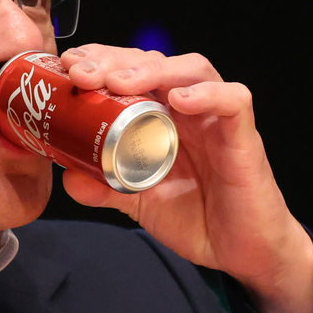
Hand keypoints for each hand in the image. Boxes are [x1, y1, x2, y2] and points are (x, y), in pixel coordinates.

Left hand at [57, 45, 312, 312]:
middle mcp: (189, 108)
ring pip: (192, 69)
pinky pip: (234, 101)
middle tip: (81, 72)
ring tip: (117, 82)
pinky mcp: (245, 137)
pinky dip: (208, 94)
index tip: (69, 66)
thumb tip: (68, 177)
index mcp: (162, 114)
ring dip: (151, 70)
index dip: (100, 59)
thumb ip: (105, 186)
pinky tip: (179, 100)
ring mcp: (217, 119)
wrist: (239, 252)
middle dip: (114, 60)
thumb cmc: (196, 216)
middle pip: (155, 61)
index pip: (131, 69)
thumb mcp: (137, 200)